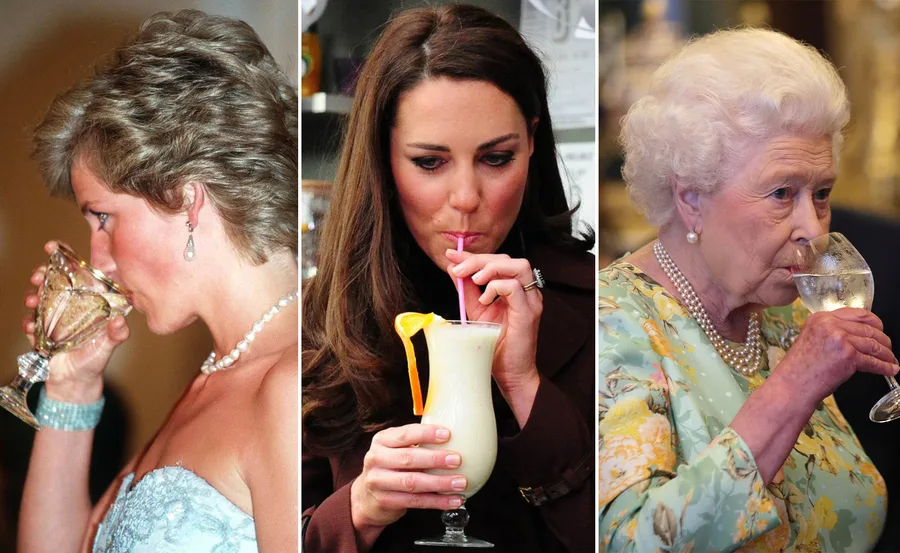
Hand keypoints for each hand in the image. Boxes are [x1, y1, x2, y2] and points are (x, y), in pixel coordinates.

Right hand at [21, 241, 129, 401]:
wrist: (75, 381)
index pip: (87, 270)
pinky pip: (33, 319)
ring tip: (32, 299)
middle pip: (59, 277)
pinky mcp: (43, 327)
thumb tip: (120, 322)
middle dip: (46, 271)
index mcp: (95, 300)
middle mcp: (76, 302)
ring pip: (43, 293)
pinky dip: (30, 321)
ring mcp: (58, 313)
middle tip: (39, 274)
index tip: (56, 244)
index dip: (74, 254)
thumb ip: (116, 334)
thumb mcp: (109, 345)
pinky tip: (32, 328)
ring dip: (35, 293)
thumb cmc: (96, 359)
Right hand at [350, 424, 464, 534]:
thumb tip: (455, 438)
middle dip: (435, 459)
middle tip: (457, 460)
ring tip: (460, 482)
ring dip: (440, 483)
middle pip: (408, 458)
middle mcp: (376, 459)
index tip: (447, 434)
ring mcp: (378, 481)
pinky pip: (416, 501)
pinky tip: (454, 500)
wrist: (367, 497)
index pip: (405, 434)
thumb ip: (416, 443)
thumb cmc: (391, 467)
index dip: (426, 434)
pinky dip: (437, 502)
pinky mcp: (385, 501)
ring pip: (413, 482)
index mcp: (382, 440)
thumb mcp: (396, 449)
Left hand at [445, 249, 541, 397]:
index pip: (497, 261)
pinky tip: (484, 300)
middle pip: (507, 259)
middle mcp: (526, 291)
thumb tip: (454, 269)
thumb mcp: (476, 311)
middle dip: (479, 259)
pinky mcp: (528, 313)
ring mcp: (530, 301)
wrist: (510, 375)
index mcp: (515, 289)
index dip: (473, 255)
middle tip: (458, 269)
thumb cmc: (495, 346)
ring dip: (491, 268)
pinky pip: (515, 287)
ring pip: (518, 266)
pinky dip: (496, 288)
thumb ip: (468, 290)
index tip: (452, 254)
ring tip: (474, 280)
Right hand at [774, 308, 898, 407]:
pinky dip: (885, 367)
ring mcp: (840, 339)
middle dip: (883, 340)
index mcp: (820, 318)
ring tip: (890, 361)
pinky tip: (890, 370)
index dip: (873, 322)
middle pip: (869, 328)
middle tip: (888, 348)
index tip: (879, 329)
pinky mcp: (848, 356)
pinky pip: (873, 361)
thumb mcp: (811, 340)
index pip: (856, 313)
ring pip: (874, 344)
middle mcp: (830, 325)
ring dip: (886, 354)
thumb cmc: (799, 369)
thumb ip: (830, 332)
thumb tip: (856, 335)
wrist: (792, 385)